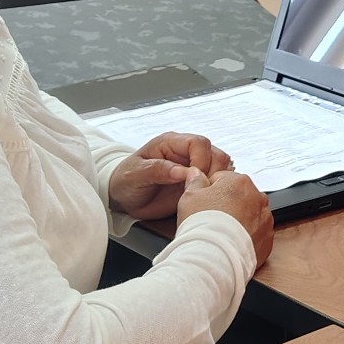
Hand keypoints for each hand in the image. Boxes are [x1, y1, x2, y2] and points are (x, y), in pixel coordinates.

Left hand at [107, 132, 230, 220]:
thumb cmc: (125, 181)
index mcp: (171, 143)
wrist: (123, 199)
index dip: (202, 159)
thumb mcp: (135, 175)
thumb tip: (182, 171)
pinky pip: (216, 183)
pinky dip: (216, 191)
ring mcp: (193, 168)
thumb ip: (157, 170)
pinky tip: (204, 200)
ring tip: (202, 196)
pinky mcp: (197, 183)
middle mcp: (186, 153)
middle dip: (213, 173)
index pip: (198, 143)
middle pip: (216, 154)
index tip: (193, 178)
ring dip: (217, 182)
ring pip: (221, 168)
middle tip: (200, 190)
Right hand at [175, 168, 273, 267]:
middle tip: (211, 219)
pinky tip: (232, 242)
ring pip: (249, 214)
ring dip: (238, 220)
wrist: (214, 258)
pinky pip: (256, 232)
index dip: (209, 191)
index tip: (203, 203)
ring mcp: (265, 219)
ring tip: (221, 232)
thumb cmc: (202, 226)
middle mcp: (258, 197)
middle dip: (227, 205)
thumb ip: (195, 181)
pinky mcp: (268, 239)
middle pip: (238, 196)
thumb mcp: (190, 196)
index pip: (222, 179)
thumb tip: (196, 174)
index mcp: (240, 182)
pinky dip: (246, 236)